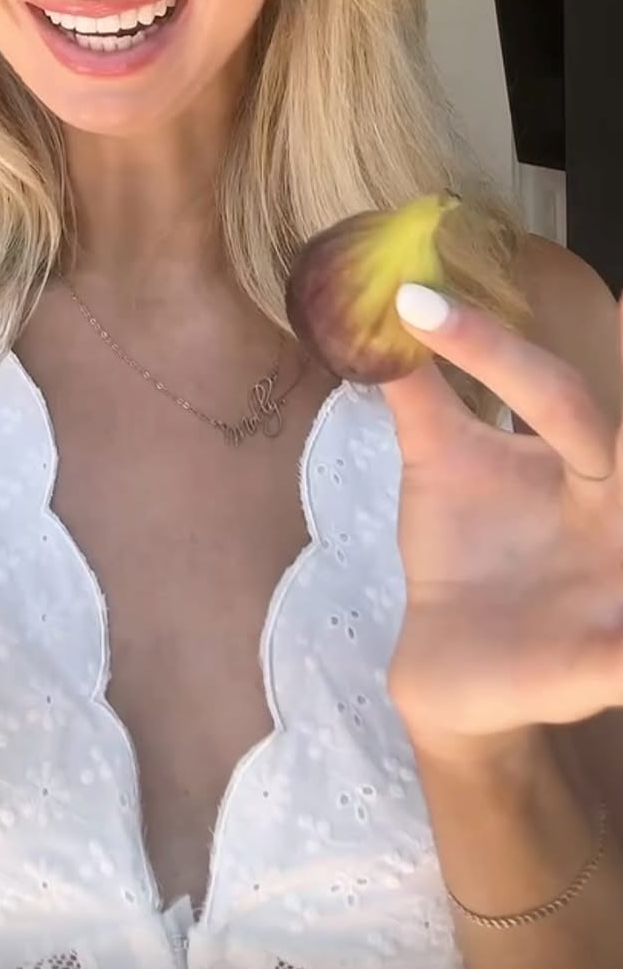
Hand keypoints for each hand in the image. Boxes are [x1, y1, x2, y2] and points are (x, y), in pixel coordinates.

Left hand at [379, 281, 622, 752]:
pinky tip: (613, 652)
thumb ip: (418, 389)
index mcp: (580, 461)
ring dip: (621, 522)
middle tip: (620, 307)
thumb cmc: (461, 550)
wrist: (449, 666)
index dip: (490, 349)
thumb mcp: (438, 461)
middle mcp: (610, 512)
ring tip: (608, 461)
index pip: (550, 392)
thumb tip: (371, 303)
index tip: (412, 301)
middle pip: (617, 444)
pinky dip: (619, 653)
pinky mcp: (605, 662)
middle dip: (610, 405)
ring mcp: (616, 587)